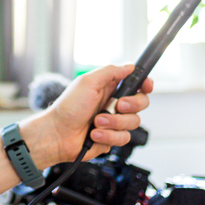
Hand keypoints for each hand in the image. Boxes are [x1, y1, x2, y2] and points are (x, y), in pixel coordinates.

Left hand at [24, 63, 151, 167]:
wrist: (57, 134)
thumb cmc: (67, 108)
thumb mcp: (87, 82)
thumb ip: (110, 72)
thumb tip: (130, 66)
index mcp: (110, 88)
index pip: (137, 83)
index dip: (145, 84)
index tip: (147, 86)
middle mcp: (114, 104)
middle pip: (141, 103)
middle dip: (131, 105)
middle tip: (117, 106)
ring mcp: (114, 122)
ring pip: (133, 123)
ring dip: (114, 123)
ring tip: (96, 122)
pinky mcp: (111, 137)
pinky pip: (123, 138)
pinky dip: (108, 136)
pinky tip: (94, 134)